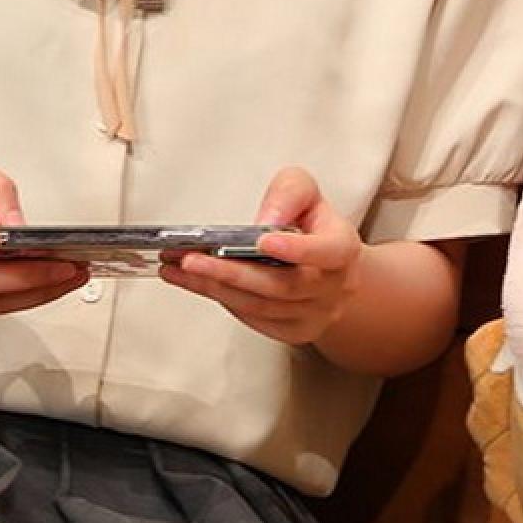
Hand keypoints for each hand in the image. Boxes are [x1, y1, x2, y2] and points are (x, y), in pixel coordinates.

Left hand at [159, 166, 361, 346]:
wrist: (329, 268)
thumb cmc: (313, 225)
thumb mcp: (305, 192)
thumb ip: (288, 194)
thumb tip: (265, 222)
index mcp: (343, 248)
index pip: (329, 252)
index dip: (298, 249)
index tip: (263, 241)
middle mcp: (335, 287)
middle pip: (282, 286)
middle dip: (232, 272)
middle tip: (191, 259)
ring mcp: (315, 314)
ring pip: (261, 306)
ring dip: (215, 288)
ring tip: (179, 269)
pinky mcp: (294, 331)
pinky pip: (255, 320)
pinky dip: (222, 300)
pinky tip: (196, 283)